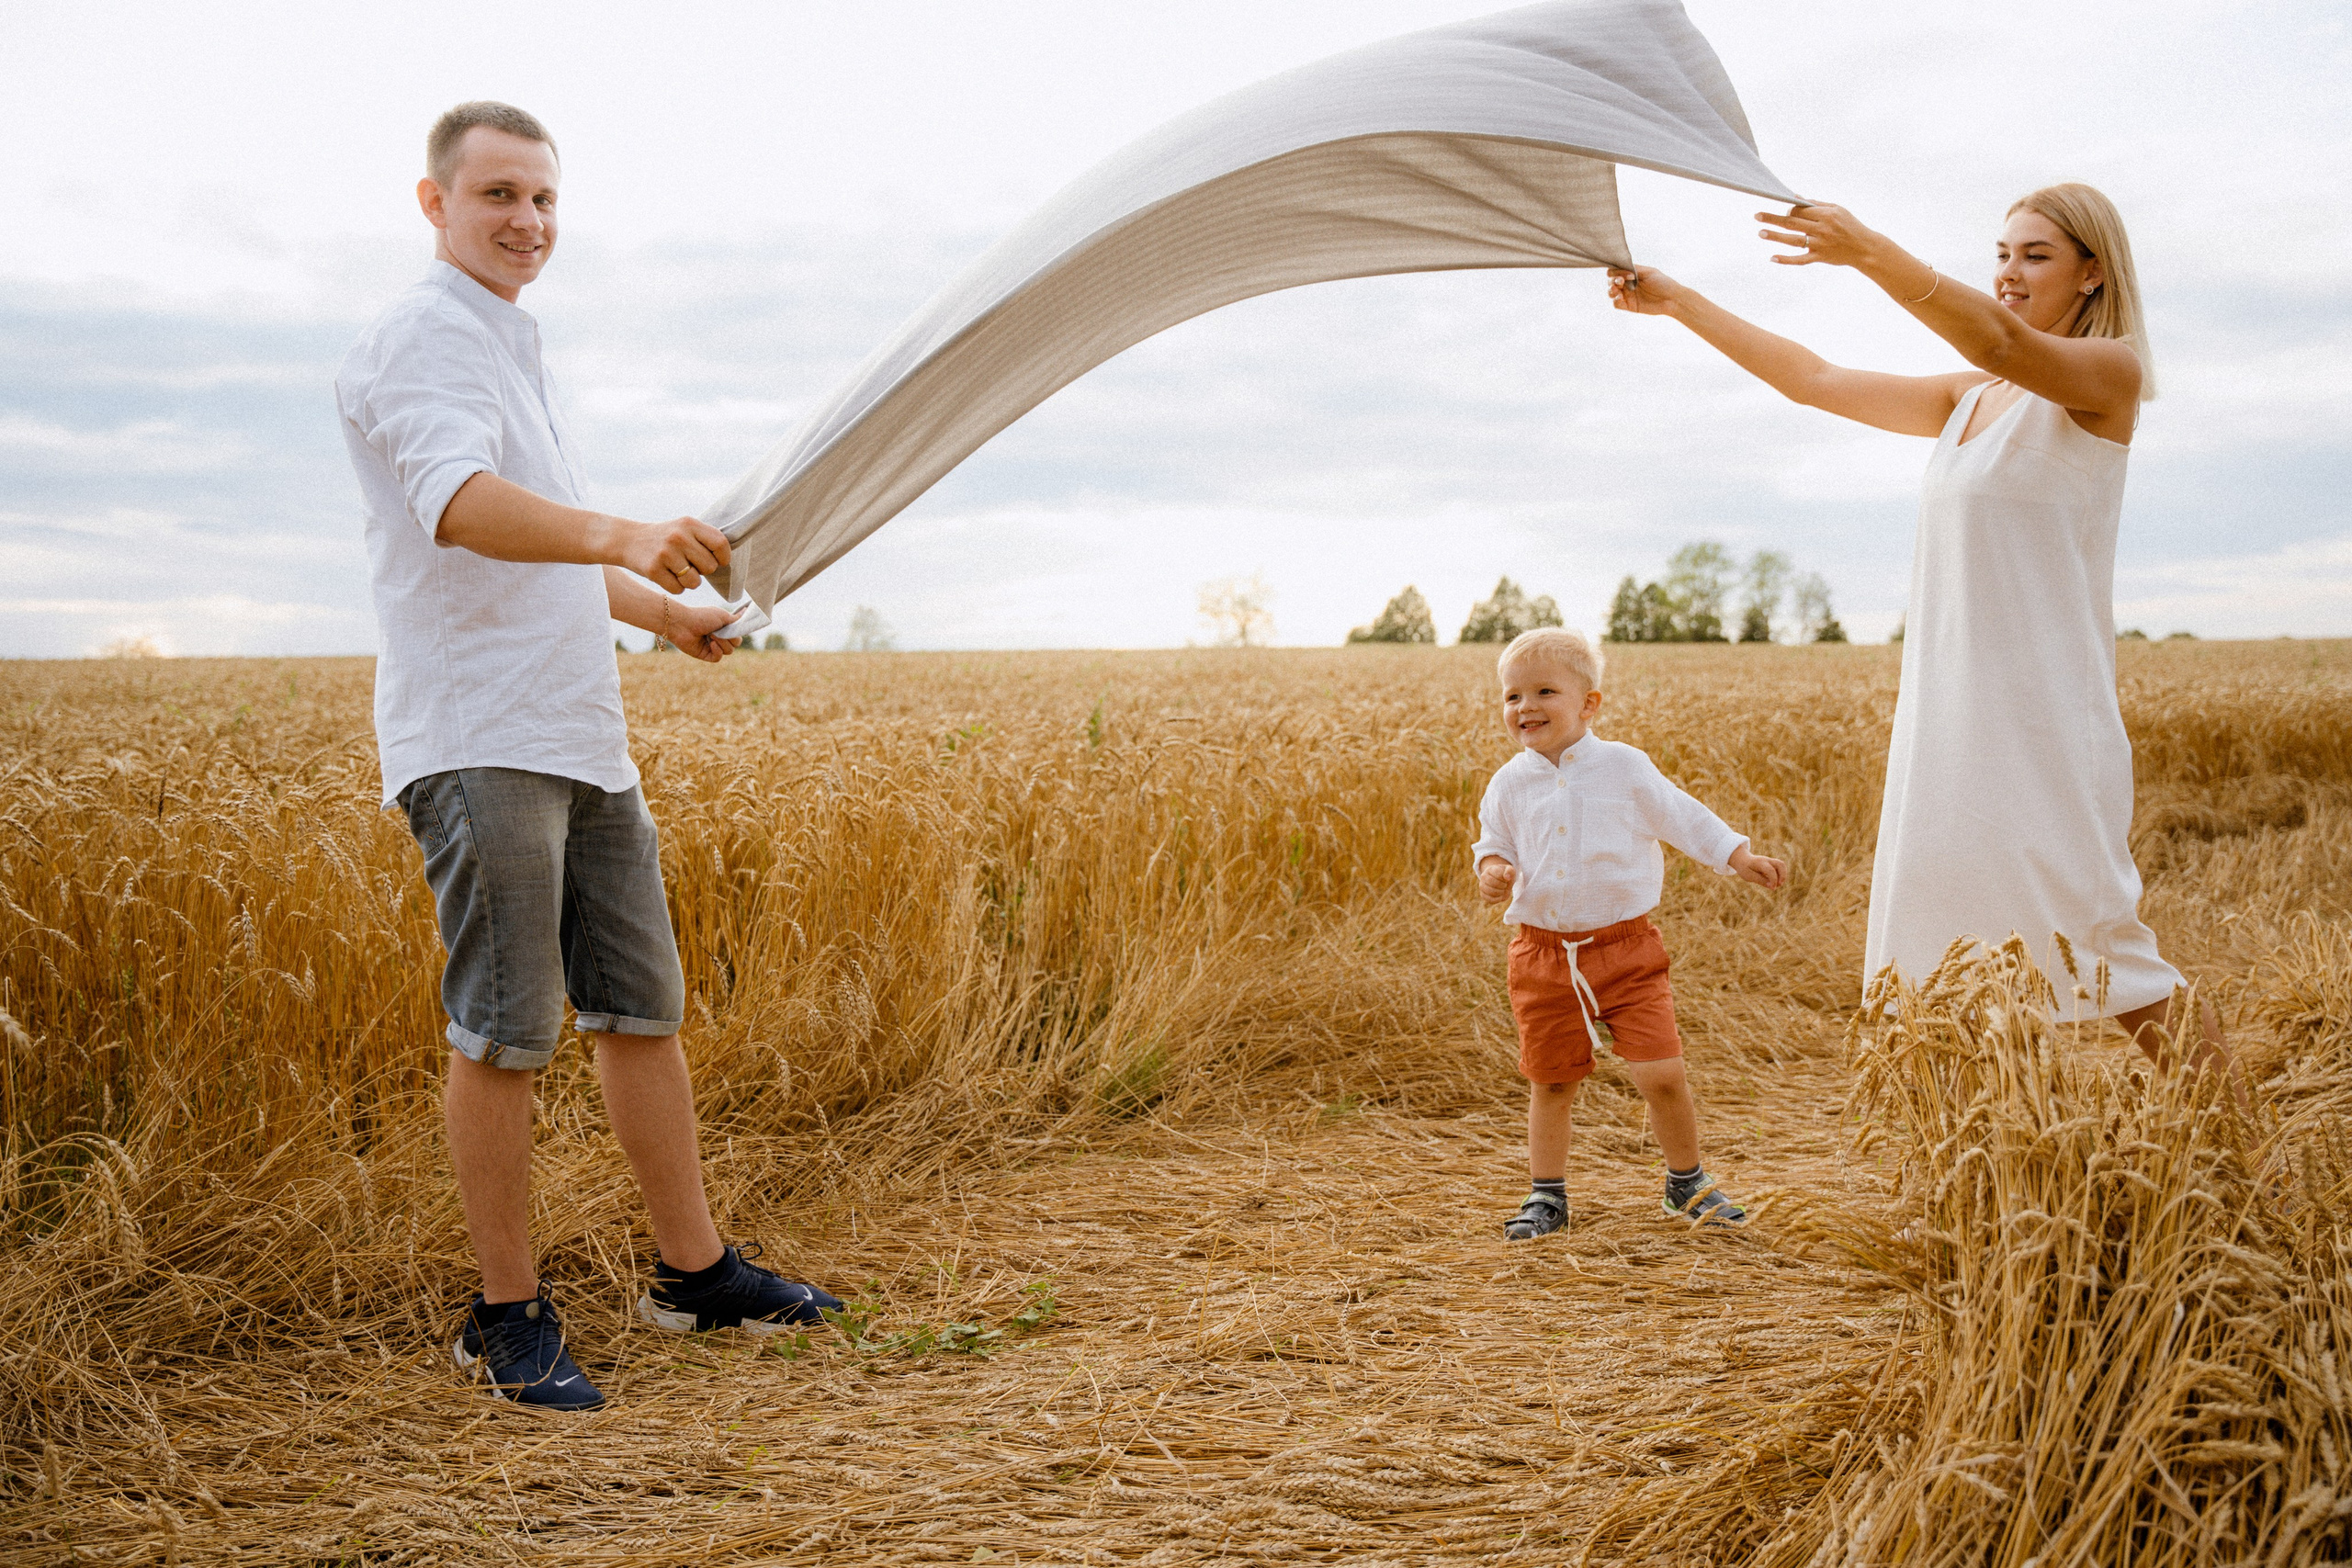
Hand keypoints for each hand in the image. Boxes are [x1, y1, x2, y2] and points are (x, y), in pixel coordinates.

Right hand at [618, 516, 730, 593]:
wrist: (627, 540)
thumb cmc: (664, 537)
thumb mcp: (683, 528)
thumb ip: (705, 538)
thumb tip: (729, 559)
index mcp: (689, 524)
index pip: (720, 544)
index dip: (724, 557)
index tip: (719, 561)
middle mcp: (678, 537)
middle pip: (710, 566)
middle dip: (703, 570)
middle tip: (690, 564)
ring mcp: (665, 553)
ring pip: (695, 582)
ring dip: (690, 581)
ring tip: (678, 571)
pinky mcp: (653, 570)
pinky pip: (678, 589)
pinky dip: (675, 587)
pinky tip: (666, 575)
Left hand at [660, 600, 743, 663]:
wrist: (682, 624)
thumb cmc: (701, 617)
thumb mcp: (722, 616)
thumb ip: (736, 619)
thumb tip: (746, 612)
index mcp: (723, 626)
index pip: (739, 633)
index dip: (739, 632)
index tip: (736, 628)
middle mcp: (719, 637)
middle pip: (736, 644)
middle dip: (731, 638)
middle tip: (720, 631)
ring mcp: (712, 646)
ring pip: (729, 651)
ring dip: (722, 643)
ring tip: (711, 635)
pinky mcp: (705, 654)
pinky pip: (718, 658)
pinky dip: (716, 651)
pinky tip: (710, 644)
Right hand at [1477, 856, 1518, 904]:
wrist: (1501, 880)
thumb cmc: (1505, 875)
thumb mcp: (1510, 870)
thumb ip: (1510, 871)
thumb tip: (1507, 877)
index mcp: (1490, 869)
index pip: (1497, 875)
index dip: (1505, 879)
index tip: (1507, 879)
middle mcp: (1483, 877)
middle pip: (1494, 884)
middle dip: (1503, 886)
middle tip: (1505, 885)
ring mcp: (1482, 886)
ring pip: (1491, 892)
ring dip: (1501, 892)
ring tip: (1503, 890)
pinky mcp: (1483, 895)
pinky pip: (1490, 900)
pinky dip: (1498, 899)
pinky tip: (1500, 895)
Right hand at [1606, 265, 1686, 315]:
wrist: (1672, 299)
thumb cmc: (1663, 283)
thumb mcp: (1649, 272)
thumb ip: (1634, 269)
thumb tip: (1620, 266)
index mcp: (1632, 274)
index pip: (1616, 271)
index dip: (1617, 271)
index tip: (1628, 274)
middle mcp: (1628, 284)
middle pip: (1611, 281)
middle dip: (1613, 280)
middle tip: (1621, 282)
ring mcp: (1628, 295)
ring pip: (1611, 292)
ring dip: (1611, 290)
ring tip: (1617, 290)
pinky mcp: (1629, 306)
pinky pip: (1616, 304)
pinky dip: (1615, 300)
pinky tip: (1620, 298)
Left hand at [1728, 844, 1785, 890]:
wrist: (1742, 860)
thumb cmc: (1745, 868)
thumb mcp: (1749, 876)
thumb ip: (1760, 880)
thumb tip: (1772, 887)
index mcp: (1759, 863)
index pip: (1770, 870)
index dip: (1773, 880)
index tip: (1773, 888)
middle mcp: (1767, 860)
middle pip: (1780, 864)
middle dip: (1783, 876)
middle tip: (1779, 885)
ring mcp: (1770, 861)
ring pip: (1782, 865)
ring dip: (1783, 875)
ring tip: (1778, 884)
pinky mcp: (1772, 864)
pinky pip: (1780, 868)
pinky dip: (1780, 875)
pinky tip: (1776, 882)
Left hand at [1755, 204, 1880, 269]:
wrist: (1864, 248)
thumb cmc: (1850, 225)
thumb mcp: (1838, 209)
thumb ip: (1817, 204)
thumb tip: (1796, 198)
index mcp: (1826, 215)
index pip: (1801, 210)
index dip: (1789, 209)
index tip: (1782, 209)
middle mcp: (1822, 229)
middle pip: (1793, 222)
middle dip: (1773, 218)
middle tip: (1757, 216)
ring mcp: (1820, 244)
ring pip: (1793, 240)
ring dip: (1775, 236)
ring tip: (1760, 232)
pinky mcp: (1819, 257)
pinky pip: (1800, 260)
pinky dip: (1786, 259)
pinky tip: (1772, 258)